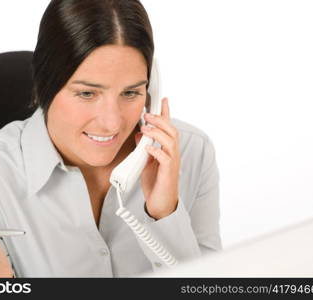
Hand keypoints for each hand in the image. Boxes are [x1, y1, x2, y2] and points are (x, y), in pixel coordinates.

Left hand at [135, 97, 179, 219]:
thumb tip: (139, 134)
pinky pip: (166, 159)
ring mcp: (172, 163)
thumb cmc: (155, 182)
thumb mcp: (146, 162)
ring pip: (171, 142)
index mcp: (167, 150)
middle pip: (172, 131)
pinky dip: (156, 151)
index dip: (167, 113)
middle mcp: (172, 154)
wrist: (160, 203)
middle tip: (147, 115)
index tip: (163, 100)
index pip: (169, 128)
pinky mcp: (168, 173)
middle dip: (160, 121)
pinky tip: (148, 147)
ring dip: (158, 133)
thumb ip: (144, 148)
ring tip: (146, 128)